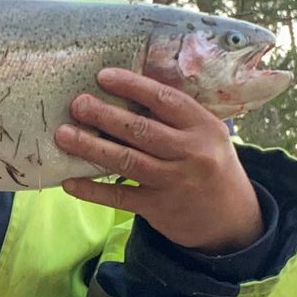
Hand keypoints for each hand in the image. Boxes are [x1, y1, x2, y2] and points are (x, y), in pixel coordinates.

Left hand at [55, 66, 262, 252]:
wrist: (233, 220)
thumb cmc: (211, 166)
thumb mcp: (207, 136)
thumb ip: (176, 118)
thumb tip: (127, 92)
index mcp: (204, 127)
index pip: (165, 100)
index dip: (133, 86)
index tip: (103, 76)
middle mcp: (191, 153)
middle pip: (141, 130)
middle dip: (105, 116)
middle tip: (77, 104)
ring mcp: (175, 183)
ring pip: (127, 161)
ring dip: (91, 147)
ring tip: (64, 135)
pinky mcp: (159, 209)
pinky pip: (120, 196)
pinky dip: (93, 190)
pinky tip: (70, 182)